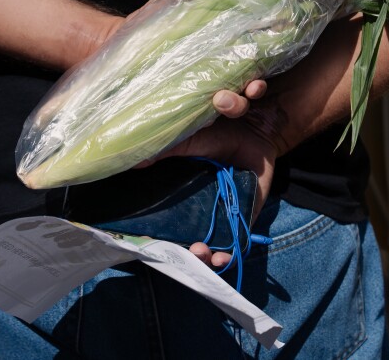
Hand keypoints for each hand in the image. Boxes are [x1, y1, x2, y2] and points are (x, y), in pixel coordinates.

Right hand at [161, 99, 280, 268]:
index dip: (152, 235)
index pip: (159, 221)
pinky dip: (227, 257)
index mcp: (178, 194)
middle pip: (181, 242)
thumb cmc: (217, 134)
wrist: (254, 129)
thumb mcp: (188, 141)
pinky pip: (233, 247)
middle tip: (180, 249)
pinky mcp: (242, 221)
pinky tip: (222, 257)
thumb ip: (163, 151)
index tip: (145, 240)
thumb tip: (134, 162)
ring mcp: (219, 218)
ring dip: (201, 258)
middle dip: (178, 253)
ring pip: (205, 249)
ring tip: (200, 252)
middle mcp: (196, 210)